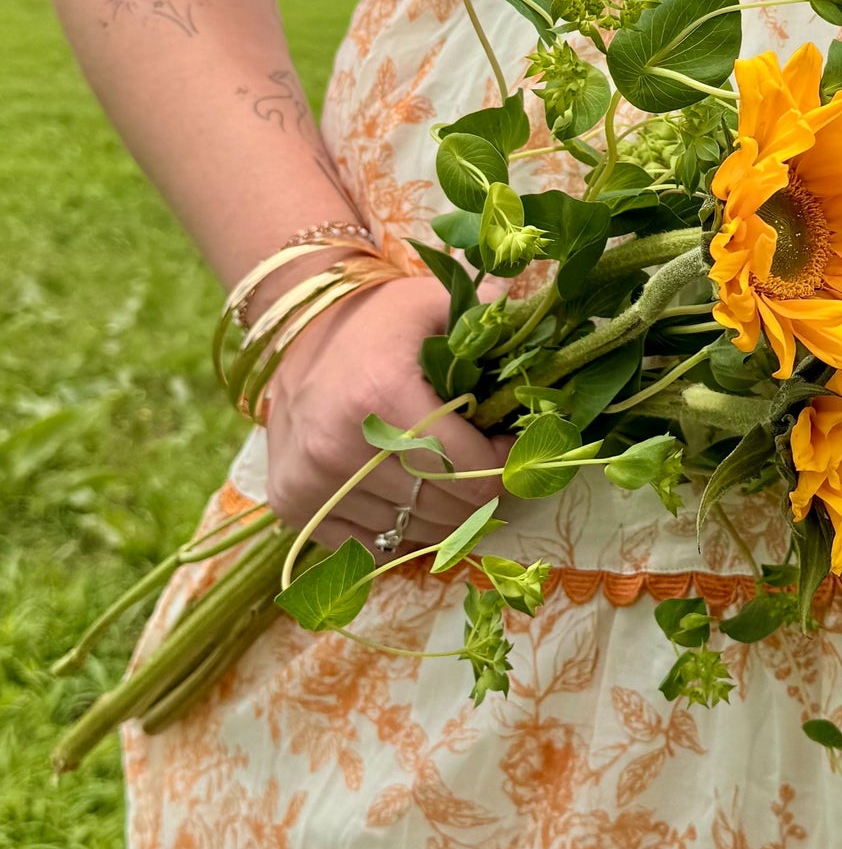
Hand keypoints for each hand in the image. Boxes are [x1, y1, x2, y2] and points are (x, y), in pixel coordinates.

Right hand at [264, 274, 509, 555]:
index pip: (470, 472)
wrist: (298, 326)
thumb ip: (491, 324)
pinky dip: (401, 529)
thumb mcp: (435, 303)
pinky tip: (407, 492)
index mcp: (382, 396)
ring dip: (442, 513)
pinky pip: (372, 545)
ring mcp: (310, 481)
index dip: (503, 463)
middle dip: (477, 489)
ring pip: (412, 533)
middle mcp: (339, 446)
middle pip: (446, 509)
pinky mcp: (290, 504)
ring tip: (444, 473)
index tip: (506, 442)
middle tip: (481, 461)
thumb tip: (544, 340)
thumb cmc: (379, 318)